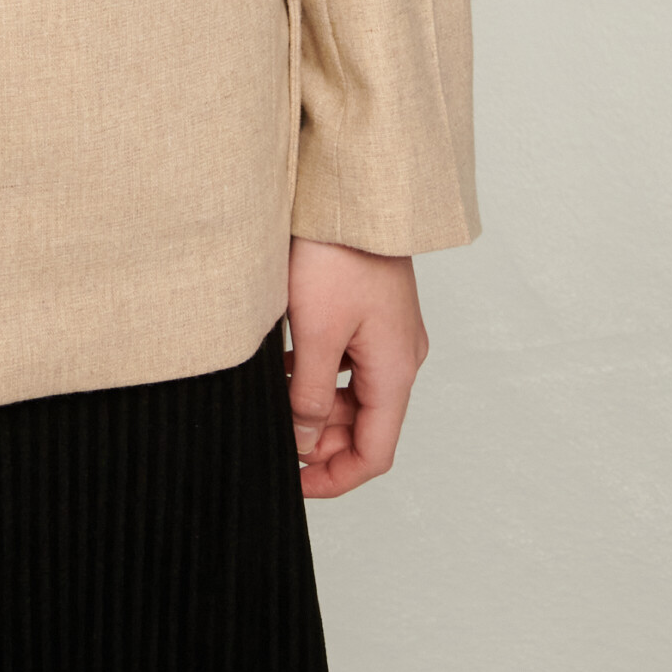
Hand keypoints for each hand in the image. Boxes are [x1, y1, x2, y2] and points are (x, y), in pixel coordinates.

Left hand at [285, 240, 427, 498]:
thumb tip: (302, 440)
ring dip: (315, 405)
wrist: (352, 188)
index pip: (375, 453)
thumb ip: (309, 394)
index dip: (334, 478)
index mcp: (396, 370)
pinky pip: (348, 360)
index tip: (294, 483)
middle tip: (272, 437)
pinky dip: (317, 373)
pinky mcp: (370, 309)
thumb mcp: (315, 331)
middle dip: (319, 441)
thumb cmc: (337, 252)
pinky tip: (281, 363)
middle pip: (364, 425)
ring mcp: (388, 332)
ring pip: (353, 392)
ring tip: (270, 400)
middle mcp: (401, 355)